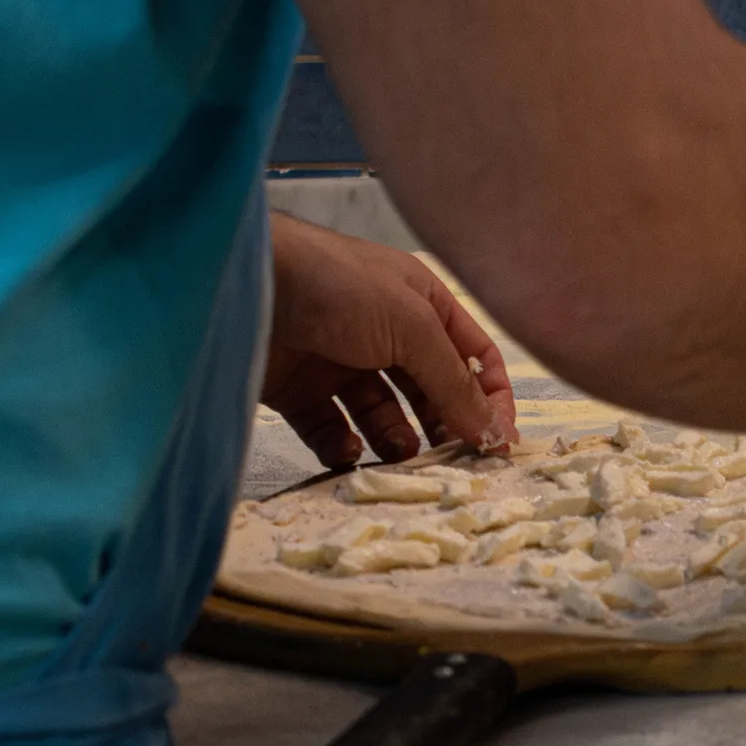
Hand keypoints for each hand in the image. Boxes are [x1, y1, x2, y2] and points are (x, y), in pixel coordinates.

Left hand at [262, 213, 516, 466]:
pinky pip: (332, 429)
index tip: (498, 443)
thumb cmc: (338, 287)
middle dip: (442, 426)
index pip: (472, 356)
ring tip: (400, 454)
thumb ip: (454, 381)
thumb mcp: (413, 326)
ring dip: (395, 441)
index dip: (490, 398)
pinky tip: (350, 451)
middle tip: (451, 462)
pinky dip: (344, 446)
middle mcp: (384, 332)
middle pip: (429, 390)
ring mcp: (340, 361)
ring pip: (381, 415)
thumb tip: (493, 431)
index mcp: (421, 304)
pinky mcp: (299, 390)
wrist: (247, 283)